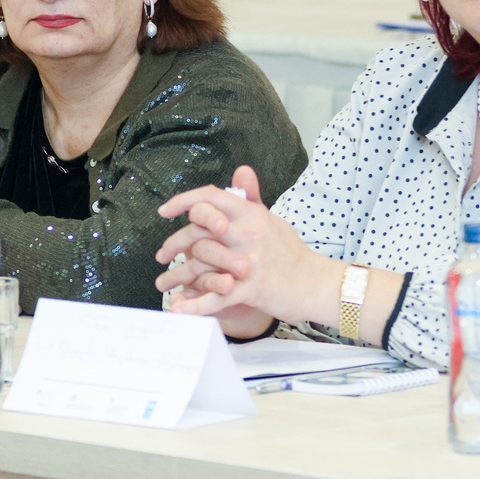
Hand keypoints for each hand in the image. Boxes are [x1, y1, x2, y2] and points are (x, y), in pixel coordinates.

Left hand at [155, 165, 340, 327]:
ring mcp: (249, 261)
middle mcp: (248, 233)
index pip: (210, 197)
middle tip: (162, 255)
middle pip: (198, 231)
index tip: (165, 211)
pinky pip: (217, 297)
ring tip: (162, 285)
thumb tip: (241, 169)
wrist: (318, 284)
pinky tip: (178, 309)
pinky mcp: (253, 288)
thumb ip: (251, 197)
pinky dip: (196, 305)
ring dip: (176, 277)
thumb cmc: (291, 253)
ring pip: (201, 264)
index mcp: (251, 214)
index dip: (183, 201)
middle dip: (174, 243)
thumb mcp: (271, 219)